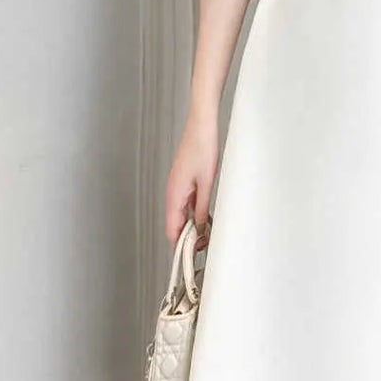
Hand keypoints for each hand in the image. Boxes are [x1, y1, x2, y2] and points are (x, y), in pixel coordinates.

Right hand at [165, 114, 217, 247]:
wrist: (202, 126)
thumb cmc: (203, 148)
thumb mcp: (207, 183)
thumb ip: (202, 208)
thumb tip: (199, 229)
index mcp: (174, 195)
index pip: (172, 229)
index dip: (181, 245)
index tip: (193, 254)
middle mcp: (172, 193)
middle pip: (175, 224)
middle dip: (188, 238)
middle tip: (206, 245)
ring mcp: (177, 187)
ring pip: (181, 215)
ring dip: (192, 226)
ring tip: (208, 233)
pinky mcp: (183, 181)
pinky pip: (185, 204)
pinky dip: (193, 213)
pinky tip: (206, 216)